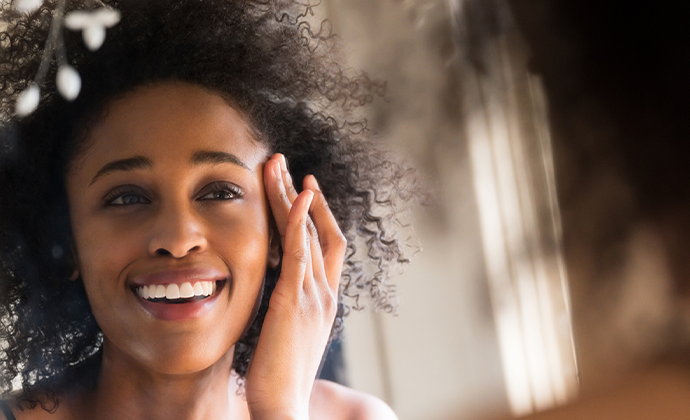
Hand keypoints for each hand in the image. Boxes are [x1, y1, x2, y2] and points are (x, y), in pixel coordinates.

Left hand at [245, 153, 345, 419]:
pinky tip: (296, 194)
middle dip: (302, 194)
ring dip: (292, 195)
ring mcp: (314, 294)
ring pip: (307, 232)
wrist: (283, 407)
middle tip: (283, 163)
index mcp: (324, 301)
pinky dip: (300, 219)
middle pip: (320, 229)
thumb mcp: (286, 336)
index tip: (300, 190)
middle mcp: (325, 292)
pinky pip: (301, 250)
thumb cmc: (278, 378)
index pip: (325, 246)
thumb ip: (285, 309)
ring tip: (276, 165)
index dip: (315, 215)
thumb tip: (270, 295)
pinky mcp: (296, 299)